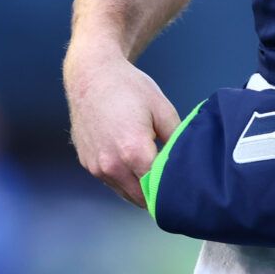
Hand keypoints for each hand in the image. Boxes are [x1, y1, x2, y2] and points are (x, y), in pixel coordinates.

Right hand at [63, 37, 181, 208]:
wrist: (91, 75)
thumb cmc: (128, 87)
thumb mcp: (162, 109)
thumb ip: (177, 141)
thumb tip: (187, 164)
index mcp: (134, 152)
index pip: (160, 189)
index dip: (174, 187)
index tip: (184, 185)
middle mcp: (112, 165)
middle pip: (143, 199)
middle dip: (158, 194)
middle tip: (172, 182)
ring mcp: (97, 167)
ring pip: (126, 194)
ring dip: (140, 189)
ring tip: (152, 170)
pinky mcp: (87, 164)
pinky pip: (112, 182)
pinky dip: (124, 179)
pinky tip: (132, 161)